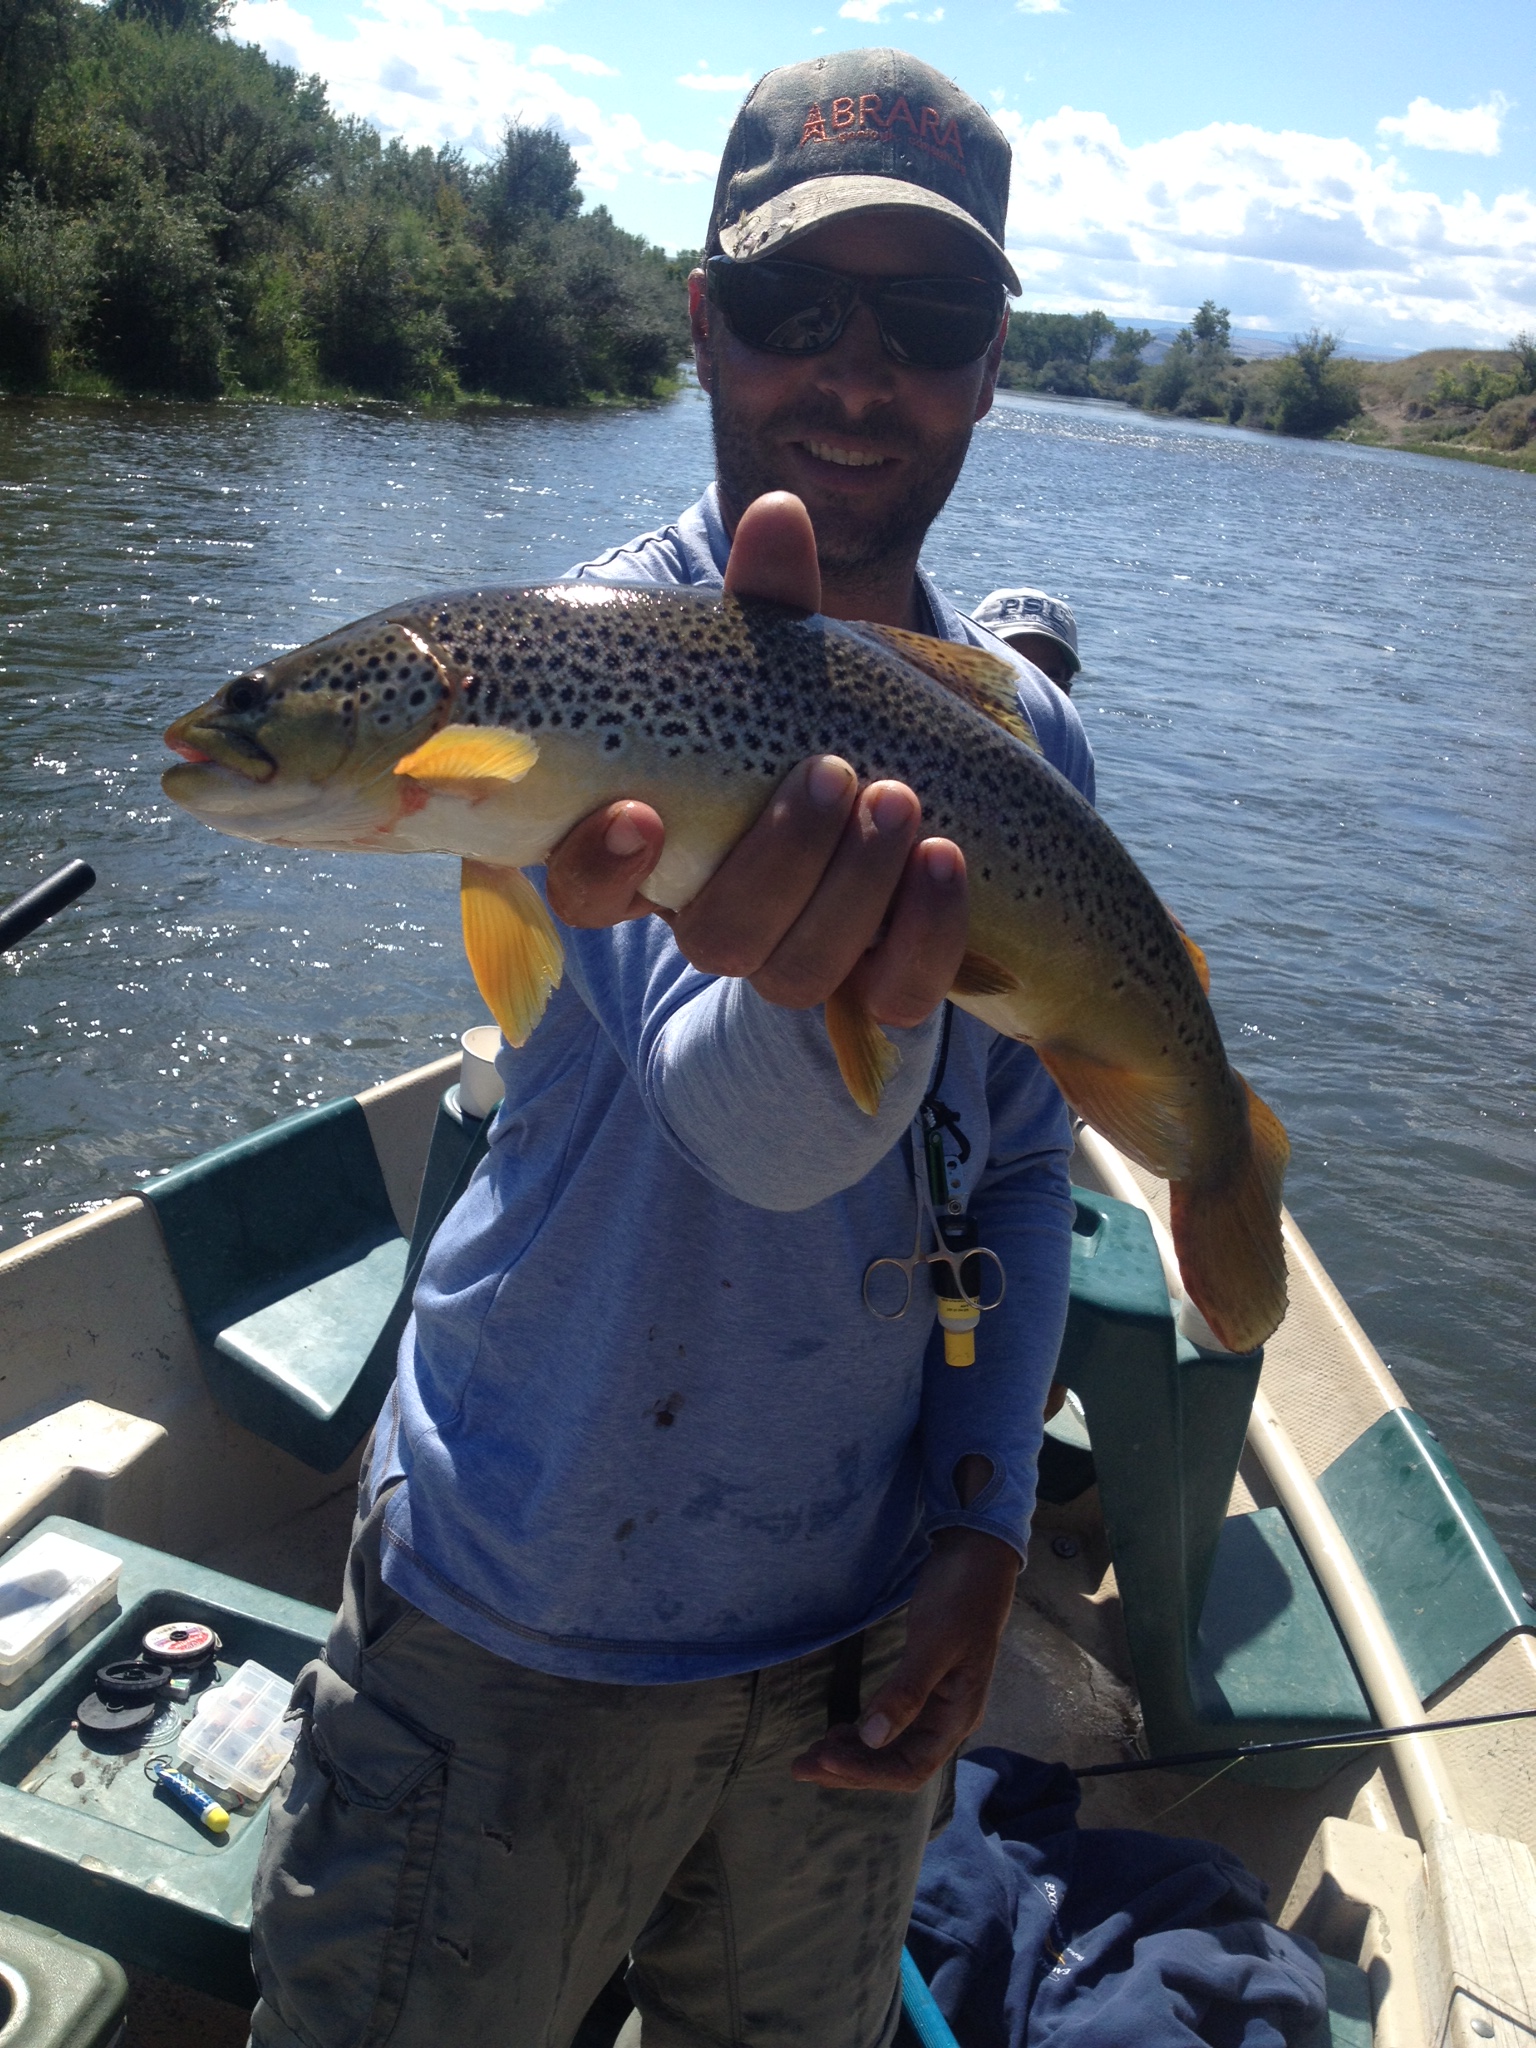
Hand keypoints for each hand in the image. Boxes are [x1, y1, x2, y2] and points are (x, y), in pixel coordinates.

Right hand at [543, 492, 968, 1029]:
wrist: (934, 813)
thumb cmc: (816, 732)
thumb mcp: (792, 666)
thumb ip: (773, 608)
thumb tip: (781, 513)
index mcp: (663, 850)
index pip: (589, 891)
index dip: (600, 867)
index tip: (638, 812)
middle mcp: (719, 918)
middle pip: (716, 938)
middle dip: (777, 858)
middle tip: (830, 772)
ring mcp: (800, 960)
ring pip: (799, 969)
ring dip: (853, 884)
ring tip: (900, 799)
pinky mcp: (882, 986)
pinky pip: (896, 994)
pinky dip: (925, 931)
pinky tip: (948, 860)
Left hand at [790, 1526, 1019, 1793]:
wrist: (978, 1557)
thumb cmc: (962, 1598)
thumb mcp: (934, 1644)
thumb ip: (906, 1692)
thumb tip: (871, 1738)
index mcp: (957, 1717)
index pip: (910, 1768)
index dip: (866, 1772)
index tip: (824, 1759)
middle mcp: (947, 1719)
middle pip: (896, 1763)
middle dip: (850, 1769)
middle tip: (800, 1766)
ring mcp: (936, 1703)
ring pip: (891, 1746)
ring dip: (852, 1754)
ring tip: (811, 1756)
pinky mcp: (922, 1684)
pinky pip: (890, 1722)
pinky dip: (862, 1731)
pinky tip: (839, 1731)